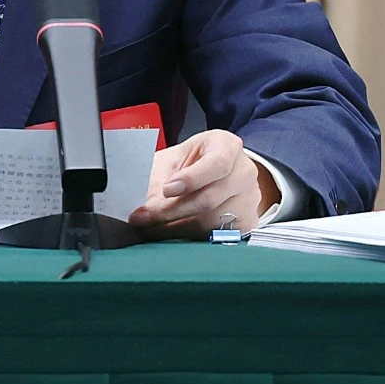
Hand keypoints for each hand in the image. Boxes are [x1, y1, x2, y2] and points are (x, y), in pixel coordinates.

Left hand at [127, 130, 276, 239]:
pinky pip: (214, 237)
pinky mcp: (246, 224)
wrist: (218, 173)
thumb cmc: (192, 162)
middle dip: (172, 210)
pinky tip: (168, 232)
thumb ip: (158, 174)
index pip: (216, 163)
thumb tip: (136, 198)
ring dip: (175, 227)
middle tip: (144, 216)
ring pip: (210, 223)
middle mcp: (243, 172)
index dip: (191, 179)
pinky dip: (187, 237)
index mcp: (226, 146)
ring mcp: (248, 200)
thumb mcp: (174, 158)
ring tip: (149, 227)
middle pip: (210, 198)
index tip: (167, 189)